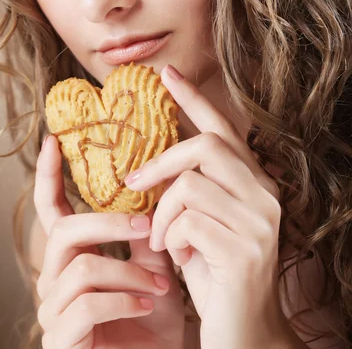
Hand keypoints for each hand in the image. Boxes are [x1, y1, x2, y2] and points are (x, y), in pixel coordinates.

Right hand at [34, 134, 184, 348]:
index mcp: (70, 255)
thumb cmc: (151, 318)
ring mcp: (52, 309)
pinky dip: (124, 301)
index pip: (50, 209)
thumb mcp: (152, 268)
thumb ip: (144, 234)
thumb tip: (152, 187)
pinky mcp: (61, 338)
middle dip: (108, 224)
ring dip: (128, 273)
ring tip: (162, 285)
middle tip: (146, 225)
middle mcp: (53, 278)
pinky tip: (148, 305)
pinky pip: (88, 304)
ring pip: (82, 267)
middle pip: (64, 230)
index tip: (54, 140)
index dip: (49, 175)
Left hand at [125, 64, 299, 348]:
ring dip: (161, 213)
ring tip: (161, 238)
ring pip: (189, 185)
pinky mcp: (243, 250)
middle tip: (133, 183)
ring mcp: (259, 221)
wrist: (244, 333)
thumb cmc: (215, 272)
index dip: (194, 99)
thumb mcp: (200, 222)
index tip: (166, 74)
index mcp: (255, 182)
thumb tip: (149, 163)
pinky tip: (174, 257)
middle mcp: (265, 194)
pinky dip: (168, 236)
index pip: (224, 128)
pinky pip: (186, 221)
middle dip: (161, 161)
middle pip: (206, 146)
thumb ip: (188, 189)